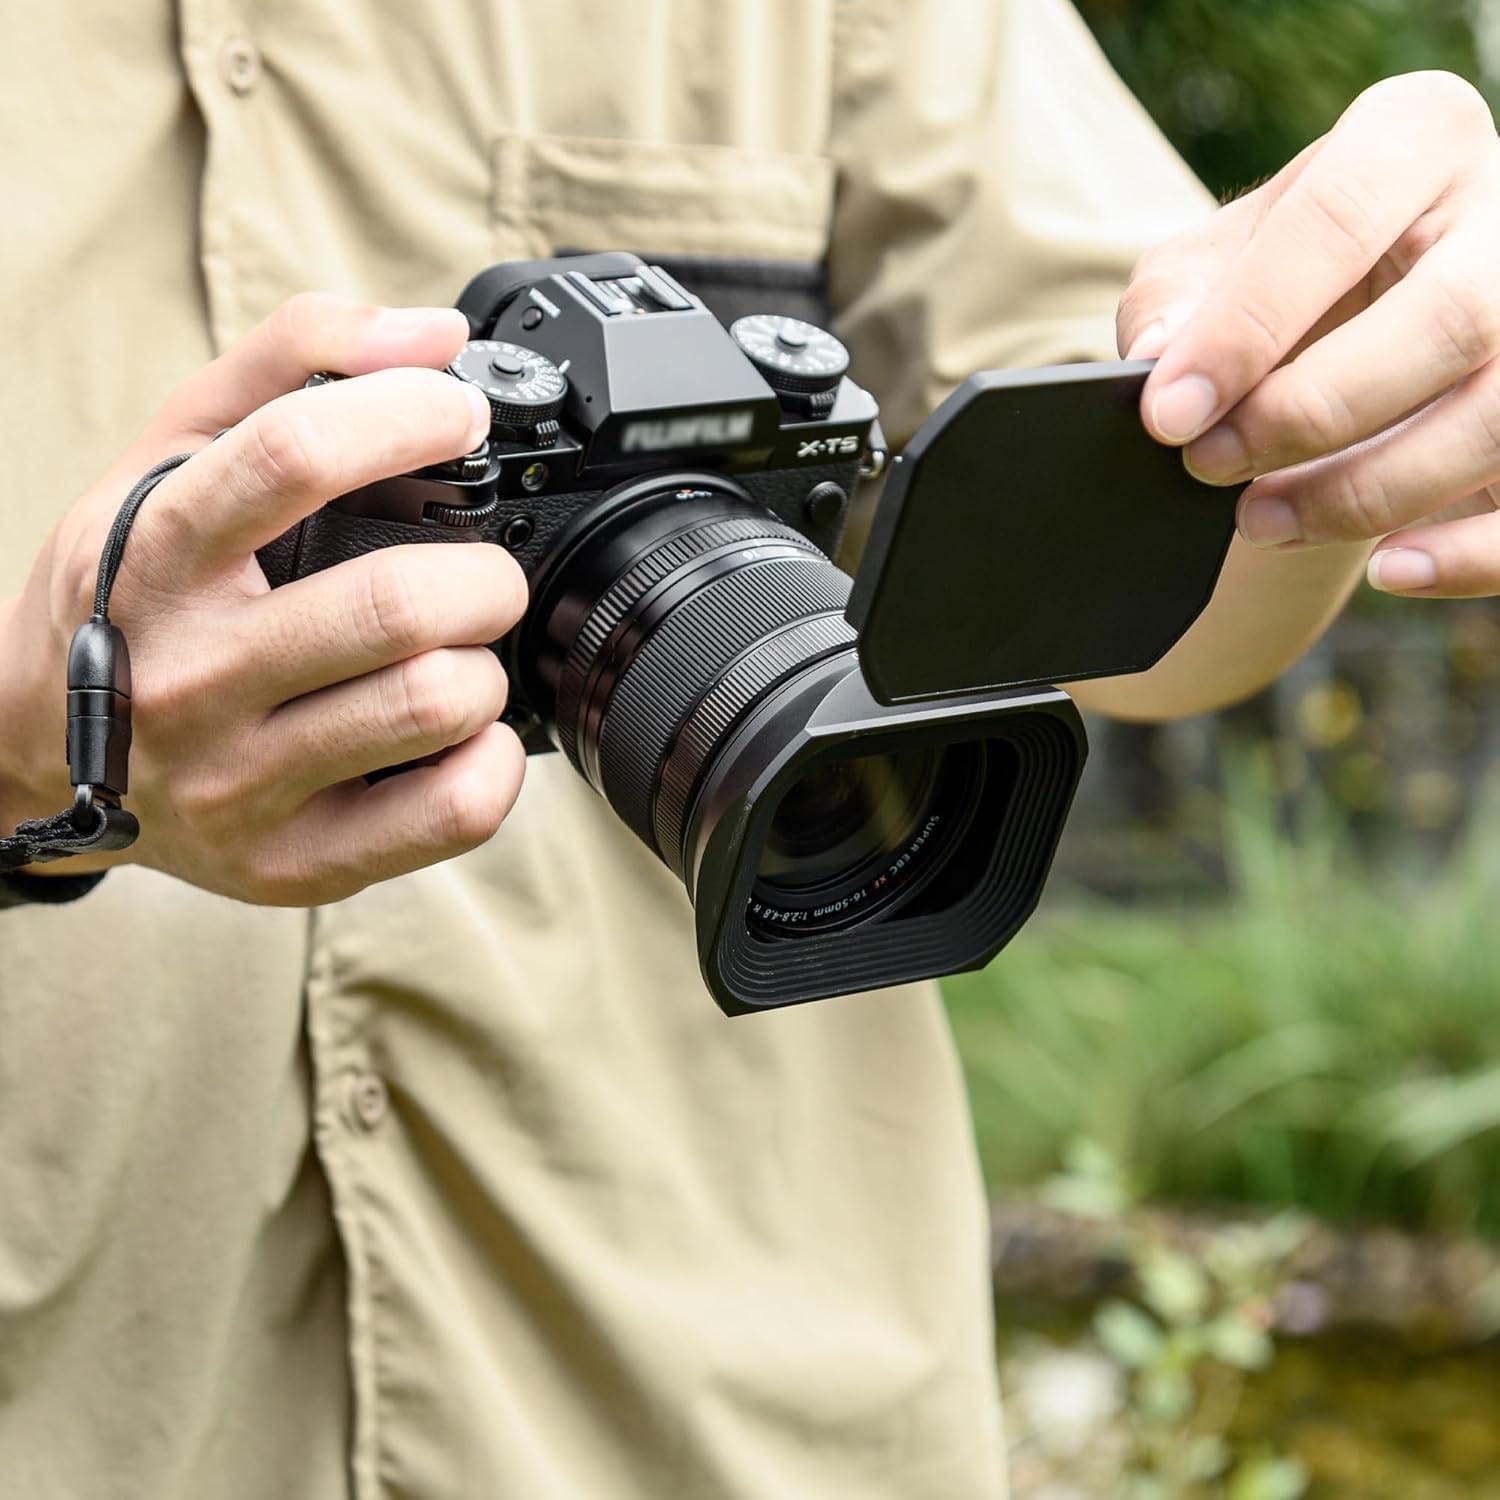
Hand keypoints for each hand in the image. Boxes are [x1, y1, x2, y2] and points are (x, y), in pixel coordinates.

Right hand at [0, 293, 526, 902]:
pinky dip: (492, 760)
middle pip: (396, 608)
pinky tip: (462, 733)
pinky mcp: (287, 864)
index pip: (290, 459)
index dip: (405, 418)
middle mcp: (189, 675)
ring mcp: (236, 783)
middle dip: (482, 576)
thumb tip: (435, 336)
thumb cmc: (129, 590)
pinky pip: (449, 812)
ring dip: (485, 664)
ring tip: (457, 654)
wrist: (31, 748)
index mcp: (157, 557)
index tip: (456, 416)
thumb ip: (295, 362)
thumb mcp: (172, 453)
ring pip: (431, 706)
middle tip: (479, 574)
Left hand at [1117, 71, 1499, 597]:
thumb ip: (1179, 301)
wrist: (1362, 315)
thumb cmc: (1280, 282)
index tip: (1168, 415)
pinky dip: (1470, 552)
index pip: (1336, 221)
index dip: (1246, 328)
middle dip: (1312, 413)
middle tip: (1210, 465)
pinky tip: (1391, 569)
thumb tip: (1160, 358)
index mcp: (1415, 139)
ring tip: (1261, 521)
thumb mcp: (1212, 264)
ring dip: (1372, 489)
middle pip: (1448, 320)